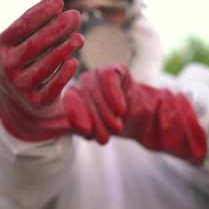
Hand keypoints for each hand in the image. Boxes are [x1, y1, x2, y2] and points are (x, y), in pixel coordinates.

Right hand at [0, 0, 83, 140]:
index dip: (40, 13)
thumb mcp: (28, 40)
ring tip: (79, 38)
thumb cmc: (29, 59)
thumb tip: (68, 13)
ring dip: (63, 50)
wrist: (22, 100)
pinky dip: (63, 73)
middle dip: (56, 29)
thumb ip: (45, 25)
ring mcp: (20, 87)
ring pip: (45, 66)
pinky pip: (53, 87)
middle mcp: (6, 67)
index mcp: (2, 47)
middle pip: (34, 46)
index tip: (58, 1)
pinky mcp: (36, 102)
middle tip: (74, 16)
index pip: (21, 27)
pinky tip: (73, 61)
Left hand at [63, 64, 206, 164]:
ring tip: (116, 128)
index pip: (68, 103)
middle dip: (94, 121)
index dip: (76, 116)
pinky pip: (108, 79)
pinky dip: (114, 96)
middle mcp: (82, 83)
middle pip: (82, 98)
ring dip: (106, 112)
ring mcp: (96, 74)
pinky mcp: (113, 69)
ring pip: (94, 89)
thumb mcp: (94, 130)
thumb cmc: (112, 125)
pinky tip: (120, 110)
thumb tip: (80, 128)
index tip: (86, 131)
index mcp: (72, 96)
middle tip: (105, 139)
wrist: (140, 119)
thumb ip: (82, 127)